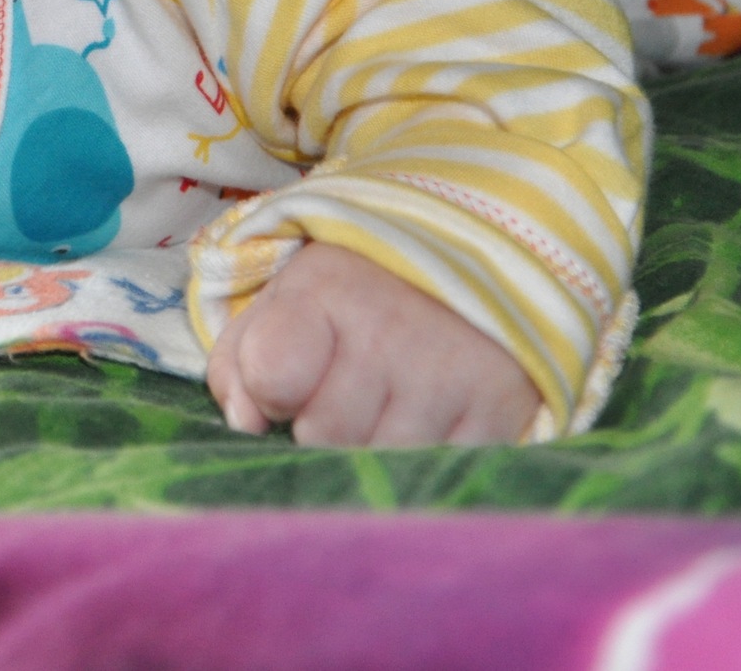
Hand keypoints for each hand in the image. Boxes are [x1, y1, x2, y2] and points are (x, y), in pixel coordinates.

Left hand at [205, 241, 541, 445]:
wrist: (475, 265)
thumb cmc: (358, 296)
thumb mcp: (286, 301)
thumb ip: (239, 359)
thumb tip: (244, 423)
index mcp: (325, 289)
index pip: (272, 373)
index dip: (270, 392)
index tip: (287, 381)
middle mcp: (390, 330)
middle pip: (323, 435)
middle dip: (323, 426)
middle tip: (349, 390)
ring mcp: (449, 374)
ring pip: (378, 463)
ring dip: (376, 450)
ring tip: (389, 405)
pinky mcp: (500, 413)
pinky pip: (437, 473)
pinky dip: (427, 463)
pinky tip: (429, 423)